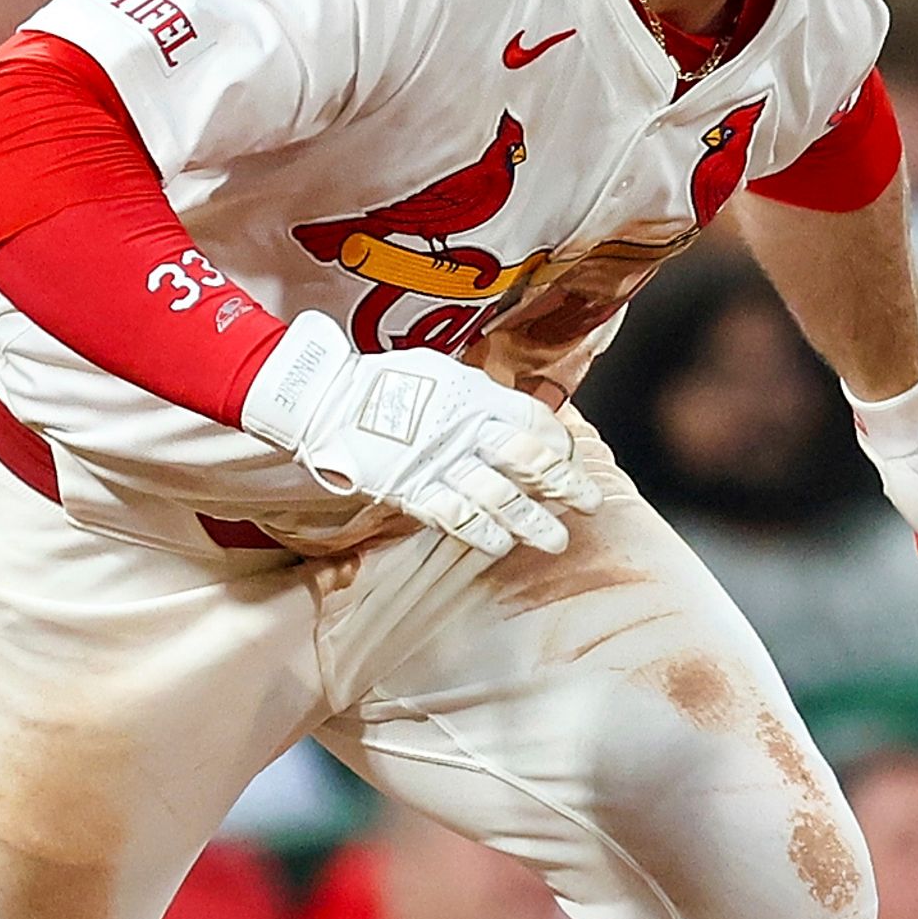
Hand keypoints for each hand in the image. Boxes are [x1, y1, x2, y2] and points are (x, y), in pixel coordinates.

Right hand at [240, 312, 600, 557]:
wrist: (326, 400)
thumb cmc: (382, 383)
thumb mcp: (438, 372)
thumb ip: (475, 394)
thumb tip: (507, 411)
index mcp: (474, 394)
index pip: (532, 420)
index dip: (558, 441)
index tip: (571, 455)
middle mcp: (465, 428)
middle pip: (528, 459)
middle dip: (564, 483)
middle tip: (591, 503)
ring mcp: (439, 462)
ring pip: (499, 495)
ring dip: (532, 520)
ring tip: (558, 540)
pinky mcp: (412, 489)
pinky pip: (455, 515)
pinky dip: (482, 532)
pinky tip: (502, 546)